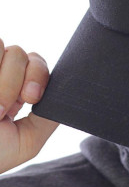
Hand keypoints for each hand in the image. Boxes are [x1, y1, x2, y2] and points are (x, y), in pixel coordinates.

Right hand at [0, 38, 58, 173]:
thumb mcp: (27, 140)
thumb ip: (48, 116)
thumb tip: (65, 96)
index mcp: (14, 88)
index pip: (35, 62)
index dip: (37, 75)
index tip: (31, 98)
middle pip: (18, 53)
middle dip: (14, 80)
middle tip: (1, 110)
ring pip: (0, 46)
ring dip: (1, 79)